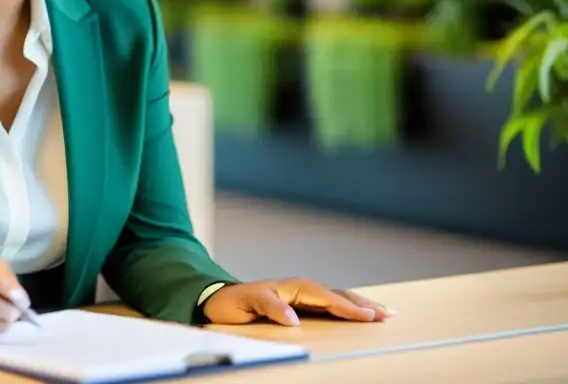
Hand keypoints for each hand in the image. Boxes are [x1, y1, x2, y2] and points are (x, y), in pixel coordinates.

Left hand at [202, 278, 391, 326]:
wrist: (218, 299)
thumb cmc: (233, 302)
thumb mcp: (248, 304)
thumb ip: (270, 309)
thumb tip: (294, 319)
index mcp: (292, 287)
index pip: (326, 298)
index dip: (347, 308)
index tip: (368, 317)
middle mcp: (300, 288)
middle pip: (339, 295)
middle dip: (364, 304)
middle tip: (388, 315)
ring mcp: (302, 295)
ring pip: (338, 298)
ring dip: (361, 305)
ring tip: (385, 312)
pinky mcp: (301, 303)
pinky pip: (330, 304)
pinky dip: (348, 307)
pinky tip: (360, 313)